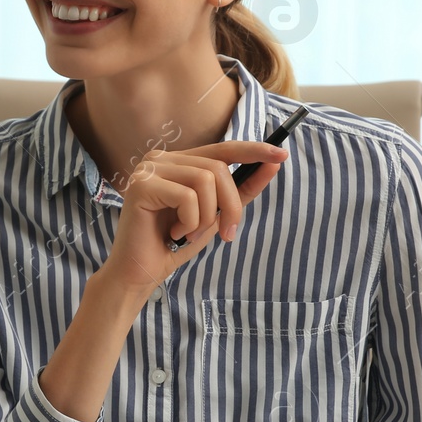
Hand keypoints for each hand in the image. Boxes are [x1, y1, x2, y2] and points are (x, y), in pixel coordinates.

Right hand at [98, 140, 289, 294]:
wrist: (140, 272)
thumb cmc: (175, 243)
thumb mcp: (215, 215)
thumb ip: (239, 191)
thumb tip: (273, 164)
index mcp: (178, 161)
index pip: (222, 149)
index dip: (253, 150)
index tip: (281, 155)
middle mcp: (162, 158)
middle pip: (218, 168)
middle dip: (231, 205)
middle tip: (227, 234)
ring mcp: (149, 168)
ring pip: (205, 180)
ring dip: (207, 217)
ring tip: (189, 233)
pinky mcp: (141, 184)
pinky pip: (188, 197)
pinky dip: (190, 221)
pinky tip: (173, 232)